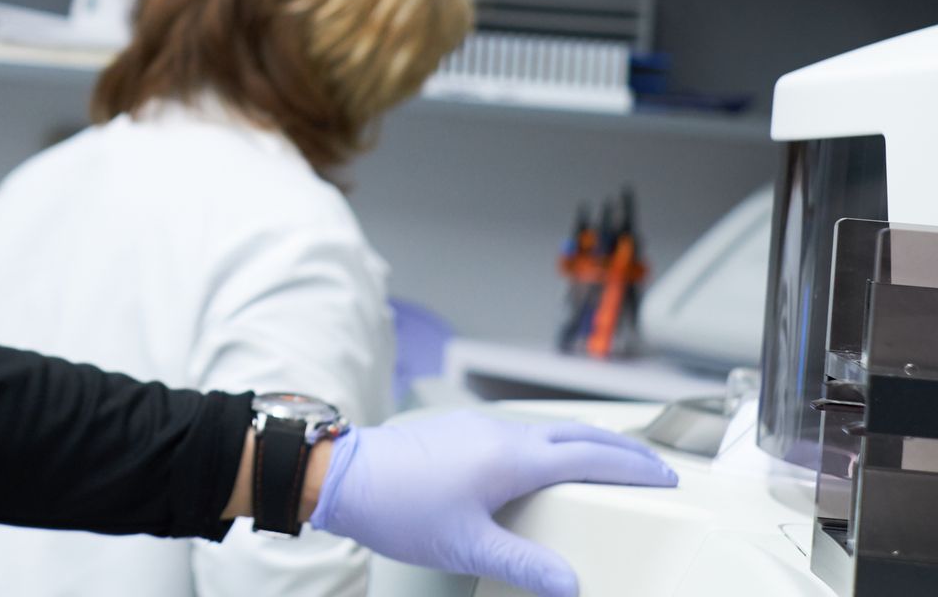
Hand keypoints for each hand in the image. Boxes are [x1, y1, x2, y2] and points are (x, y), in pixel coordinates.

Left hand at [307, 411, 676, 596]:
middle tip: (654, 466)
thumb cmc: (398, 507)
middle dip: (620, 448)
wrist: (342, 475)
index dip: (632, 468)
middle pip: (576, 433)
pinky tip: (548, 461)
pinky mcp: (459, 430)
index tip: (666, 477)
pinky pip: (522, 431)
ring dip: (586, 442)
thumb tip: (570, 583)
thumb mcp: (466, 545)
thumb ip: (524, 563)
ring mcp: (478, 427)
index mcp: (511, 457)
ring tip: (610, 462)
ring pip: (548, 429)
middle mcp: (500, 433)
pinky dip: (553, 442)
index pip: (589, 458)